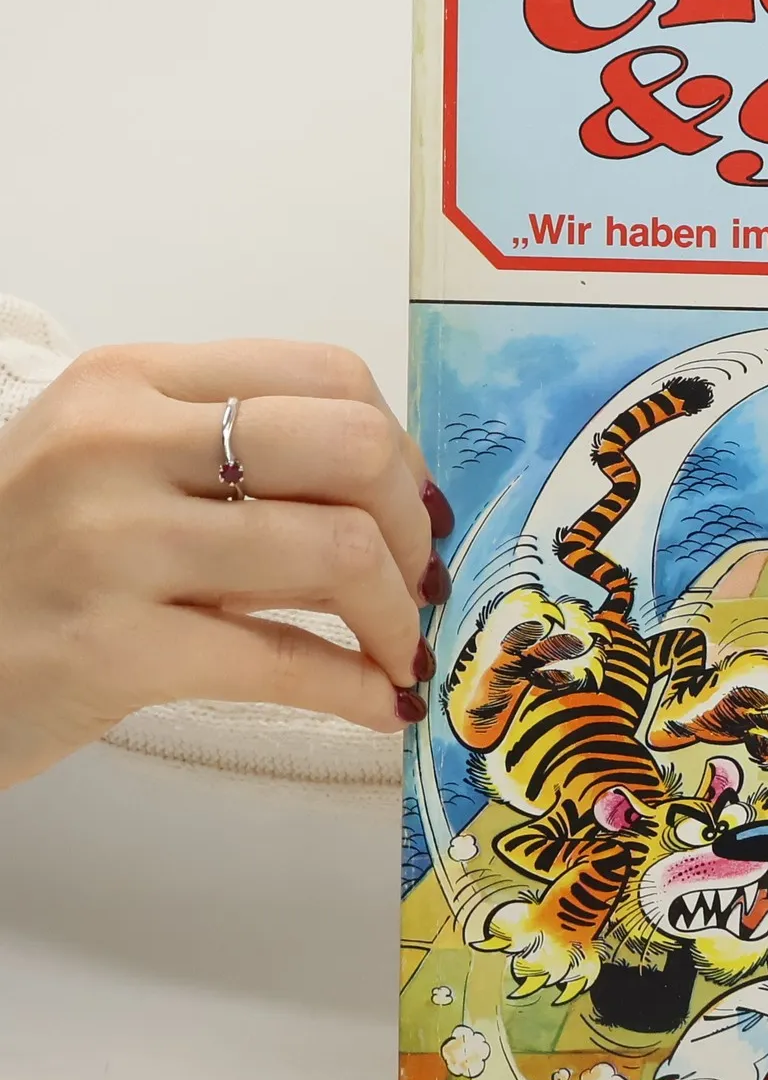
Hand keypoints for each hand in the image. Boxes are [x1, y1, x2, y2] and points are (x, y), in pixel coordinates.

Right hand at [0, 341, 441, 788]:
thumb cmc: (16, 562)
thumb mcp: (104, 470)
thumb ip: (226, 460)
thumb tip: (394, 498)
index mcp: (130, 382)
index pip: (327, 375)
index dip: (398, 449)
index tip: (410, 508)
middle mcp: (119, 443)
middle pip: (353, 447)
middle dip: (411, 524)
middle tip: (416, 580)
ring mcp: (111, 544)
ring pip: (339, 551)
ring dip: (399, 615)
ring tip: (401, 649)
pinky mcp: (110, 650)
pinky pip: (286, 661)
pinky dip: (360, 687)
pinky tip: (380, 703)